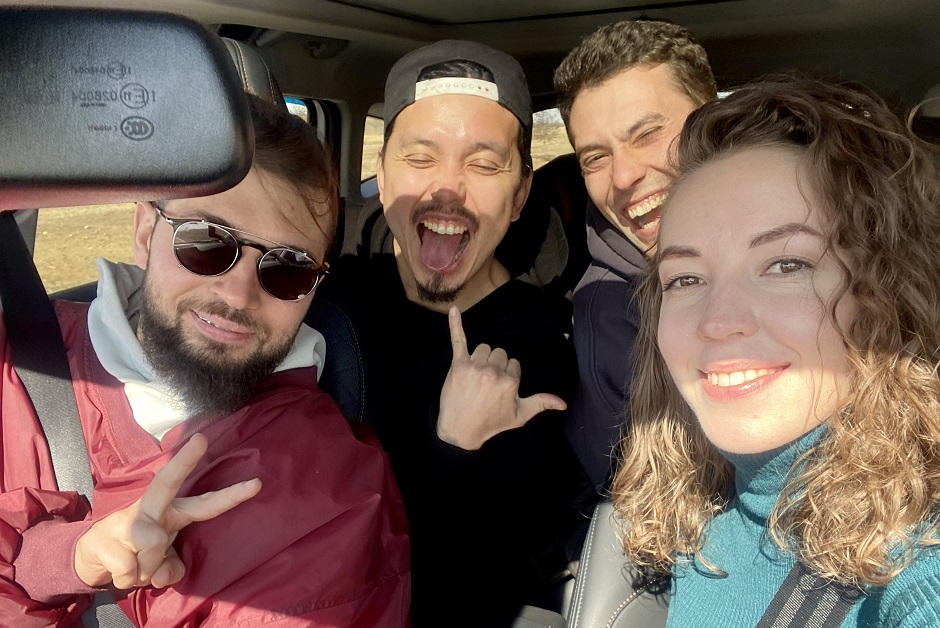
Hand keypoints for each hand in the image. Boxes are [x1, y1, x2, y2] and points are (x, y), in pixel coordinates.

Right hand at [74, 433, 260, 589]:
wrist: (92, 558)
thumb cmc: (137, 553)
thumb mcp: (161, 564)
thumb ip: (170, 569)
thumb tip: (163, 573)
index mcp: (173, 513)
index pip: (206, 503)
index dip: (231, 496)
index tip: (256, 483)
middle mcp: (152, 508)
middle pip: (167, 481)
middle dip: (184, 461)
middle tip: (201, 439)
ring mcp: (127, 519)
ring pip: (153, 546)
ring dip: (146, 568)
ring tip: (135, 565)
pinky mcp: (105, 536)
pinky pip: (130, 569)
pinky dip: (128, 578)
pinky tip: (119, 568)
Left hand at [436, 307, 565, 449]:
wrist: (460, 431)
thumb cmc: (491, 424)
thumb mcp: (520, 416)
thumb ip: (540, 403)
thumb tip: (563, 403)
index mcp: (510, 382)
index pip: (514, 364)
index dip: (508, 376)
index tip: (500, 388)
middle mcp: (494, 371)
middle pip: (500, 353)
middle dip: (497, 365)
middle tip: (487, 383)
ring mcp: (475, 367)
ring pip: (484, 348)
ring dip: (482, 358)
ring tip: (477, 376)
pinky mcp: (458, 365)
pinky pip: (458, 340)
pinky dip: (456, 325)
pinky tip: (455, 310)